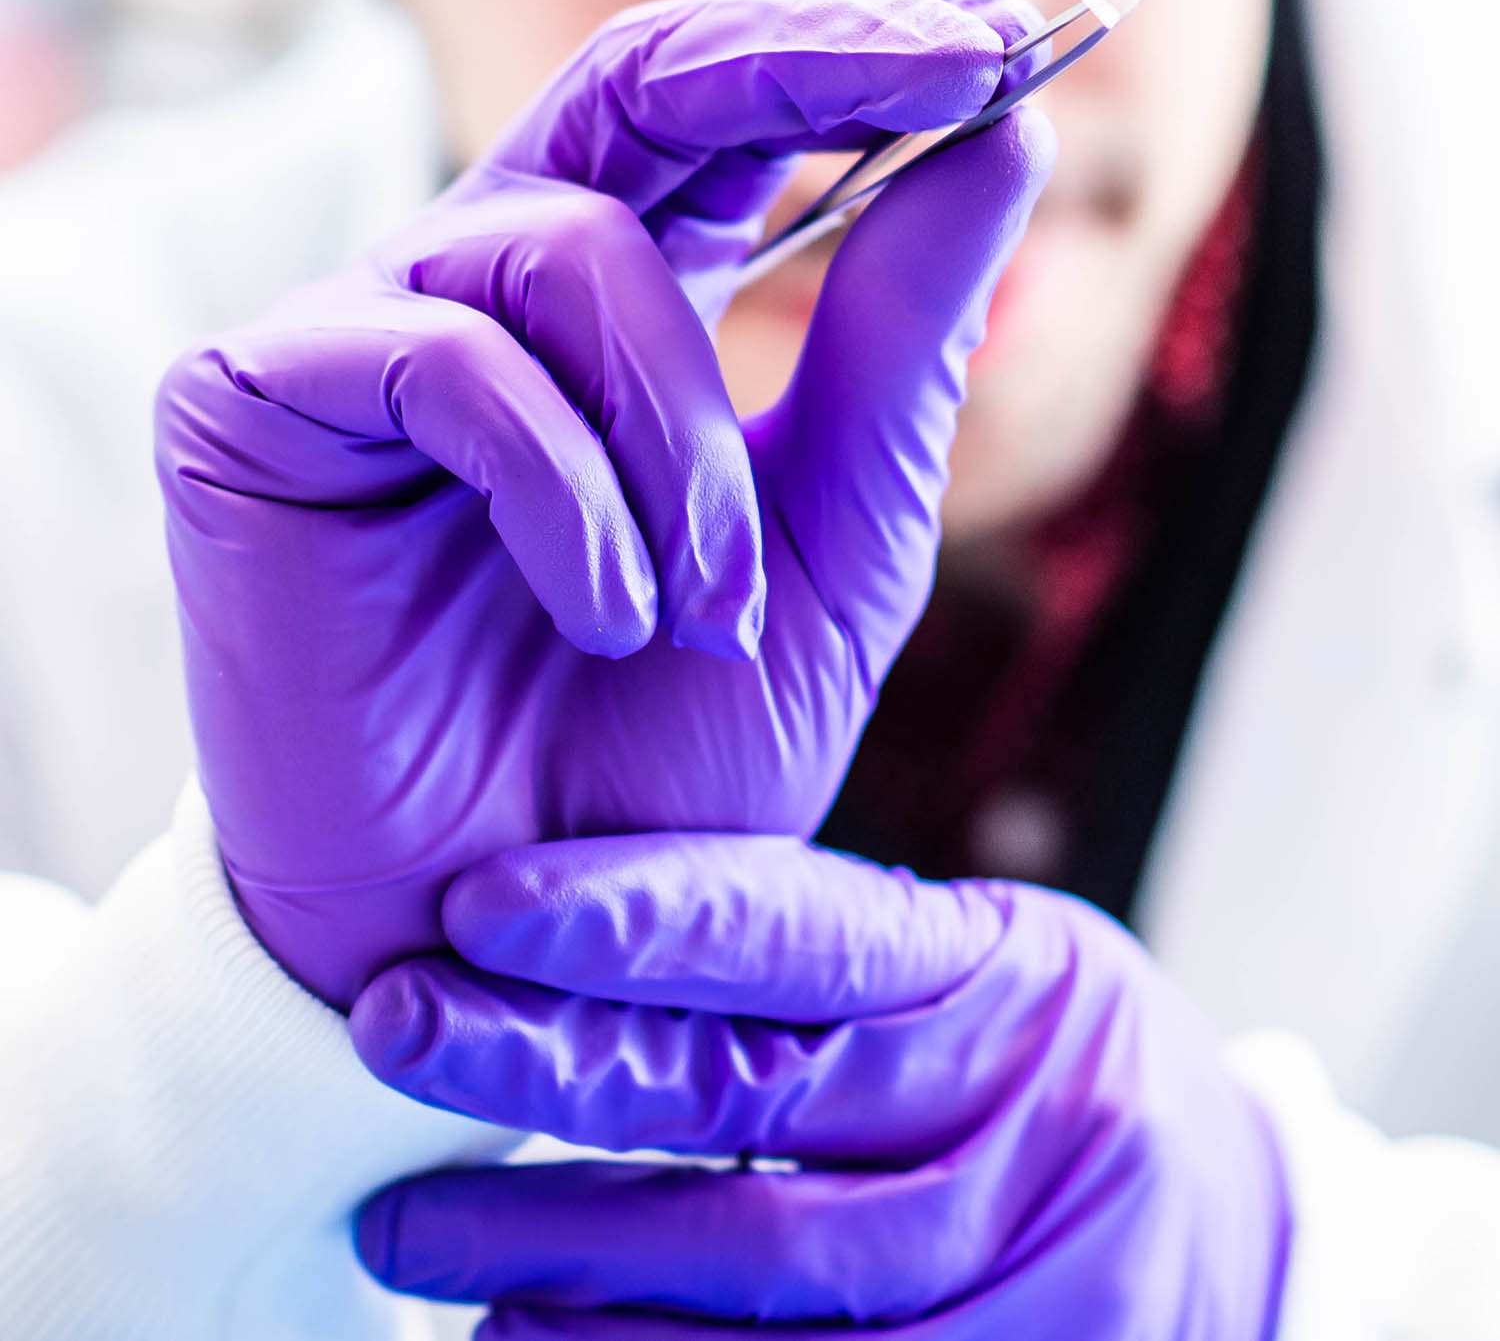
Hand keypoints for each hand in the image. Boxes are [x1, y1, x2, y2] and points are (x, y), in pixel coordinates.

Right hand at [155, 0, 1052, 1004]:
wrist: (496, 943)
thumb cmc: (653, 753)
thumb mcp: (831, 550)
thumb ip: (897, 351)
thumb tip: (996, 140)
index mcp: (619, 307)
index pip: (718, 109)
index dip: (854, 53)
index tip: (1008, 42)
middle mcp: (490, 281)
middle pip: (633, 72)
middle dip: (809, 59)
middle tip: (963, 64)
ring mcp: (369, 327)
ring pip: (568, 250)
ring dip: (686, 437)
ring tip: (702, 608)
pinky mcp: (257, 395)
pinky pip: (448, 358)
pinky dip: (565, 488)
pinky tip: (600, 615)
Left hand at [353, 835, 1290, 1340]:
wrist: (1251, 1218)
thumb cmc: (1055, 1067)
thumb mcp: (978, 973)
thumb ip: (823, 977)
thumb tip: (584, 975)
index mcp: (1000, 966)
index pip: (796, 932)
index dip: (635, 919)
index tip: (476, 911)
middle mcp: (1022, 1106)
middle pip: (754, 1107)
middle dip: (550, 1086)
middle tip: (391, 1050)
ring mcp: (1044, 1271)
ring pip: (773, 1291)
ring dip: (577, 1283)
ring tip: (428, 1259)